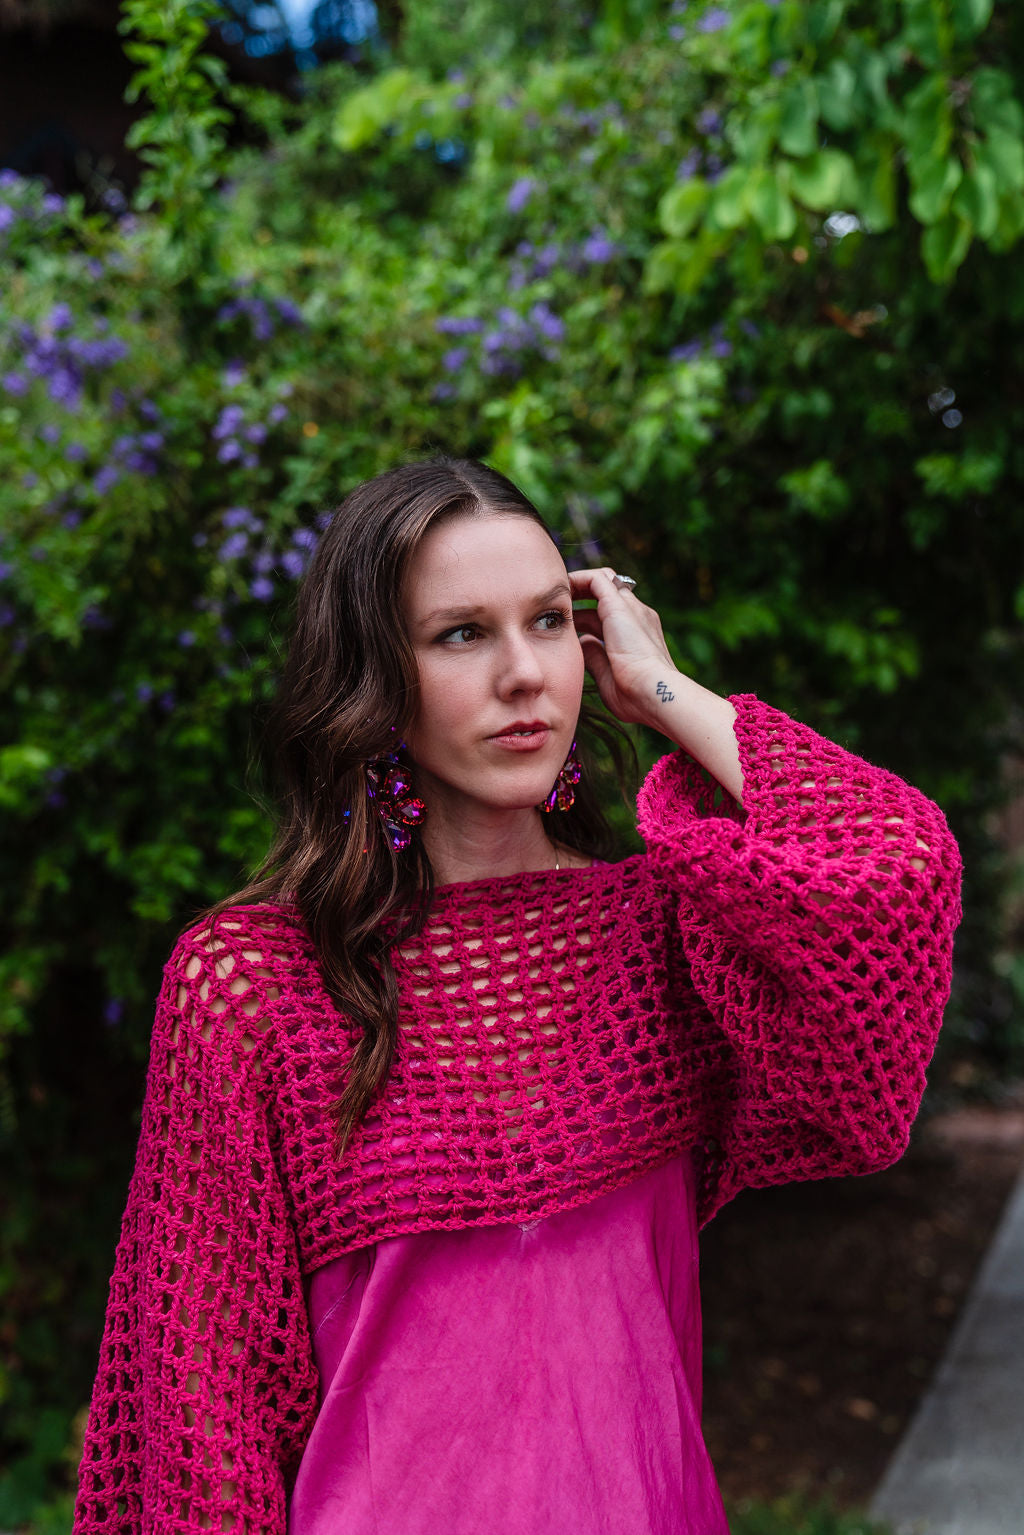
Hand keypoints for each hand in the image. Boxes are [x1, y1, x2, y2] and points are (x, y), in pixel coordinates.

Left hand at [570, 567, 742, 800]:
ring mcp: (631, 609)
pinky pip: (596, 580)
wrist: (655, 693)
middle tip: (555, 607)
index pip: (610, 618)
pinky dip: (577, 580)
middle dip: (580, 599)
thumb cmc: (637, 697)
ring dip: (578, 586)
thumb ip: (596, 658)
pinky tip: (560, 588)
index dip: (586, 619)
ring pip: (602, 582)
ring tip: (555, 594)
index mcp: (638, 636)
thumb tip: (583, 644)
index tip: (565, 625)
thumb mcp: (608, 677)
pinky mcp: (620, 606)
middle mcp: (638, 617)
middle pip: (606, 597)